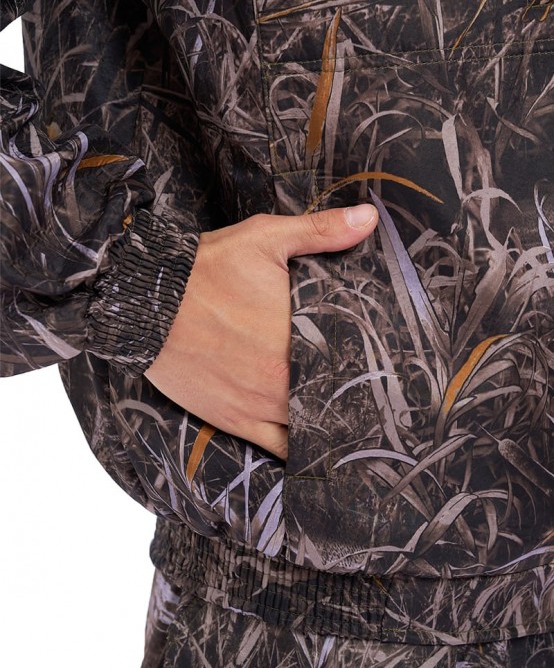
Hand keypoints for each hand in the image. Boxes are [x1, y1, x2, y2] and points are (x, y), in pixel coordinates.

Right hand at [144, 204, 378, 459]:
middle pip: (337, 402)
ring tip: (350, 421)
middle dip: (356, 399)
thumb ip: (321, 231)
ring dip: (331, 426)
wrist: (144, 302)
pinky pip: (278, 449)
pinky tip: (314, 445)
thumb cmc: (205, 269)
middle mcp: (282, 383)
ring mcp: (258, 407)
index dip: (374, 368)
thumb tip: (370, 217)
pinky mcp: (232, 420)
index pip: (353, 364)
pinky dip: (299, 451)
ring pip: (312, 431)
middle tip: (375, 395)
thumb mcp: (264, 238)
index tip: (388, 367)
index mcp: (298, 340)